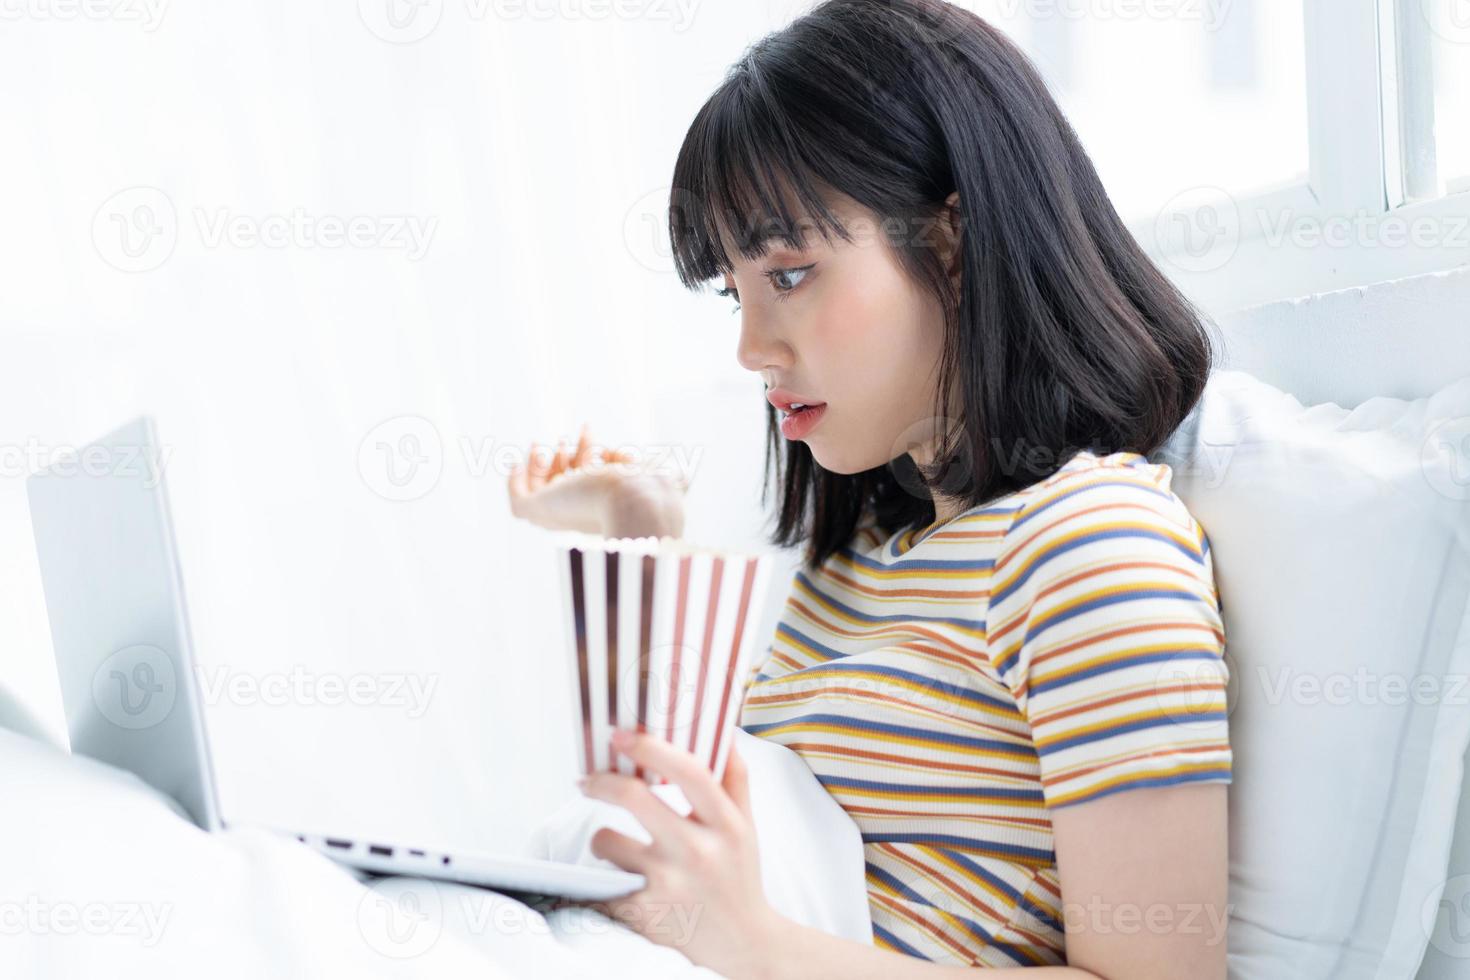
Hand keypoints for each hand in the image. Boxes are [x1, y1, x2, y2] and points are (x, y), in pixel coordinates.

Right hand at [506, 423, 685, 536]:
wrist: (636, 504)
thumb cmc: (652, 491)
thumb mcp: (666, 478)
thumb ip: (675, 478)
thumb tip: (683, 475)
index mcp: (609, 510)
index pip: (591, 482)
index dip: (587, 453)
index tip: (591, 432)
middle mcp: (584, 515)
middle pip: (567, 484)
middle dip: (568, 456)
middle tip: (572, 437)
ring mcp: (561, 515)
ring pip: (543, 493)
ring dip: (542, 467)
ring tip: (545, 446)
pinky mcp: (540, 513)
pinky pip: (519, 501)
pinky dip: (515, 482)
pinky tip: (517, 462)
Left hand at [564, 729, 788, 978]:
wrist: (743, 947)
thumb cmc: (739, 878)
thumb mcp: (746, 827)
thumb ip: (734, 778)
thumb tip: (722, 730)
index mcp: (726, 825)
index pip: (689, 771)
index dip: (650, 747)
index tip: (621, 735)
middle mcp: (699, 853)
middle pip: (635, 798)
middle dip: (601, 782)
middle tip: (587, 781)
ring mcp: (669, 885)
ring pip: (607, 842)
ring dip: (603, 840)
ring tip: (615, 848)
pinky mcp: (644, 915)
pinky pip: (601, 884)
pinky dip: (602, 880)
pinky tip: (616, 884)